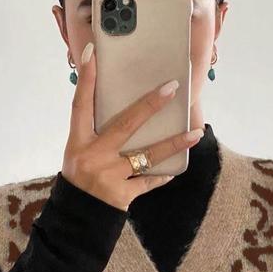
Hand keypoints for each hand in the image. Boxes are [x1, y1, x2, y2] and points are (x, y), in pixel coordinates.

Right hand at [61, 41, 203, 211]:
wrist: (77, 217)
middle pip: (125, 125)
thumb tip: (129, 111)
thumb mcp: (78, 152)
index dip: (86, 79)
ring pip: (147, 155)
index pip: (81, 104)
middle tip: (172, 88)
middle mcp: (92, 156)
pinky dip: (161, 176)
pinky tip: (175, 170)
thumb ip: (97, 133)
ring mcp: (108, 176)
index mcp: (78, 142)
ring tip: (196, 133)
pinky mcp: (122, 195)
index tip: (92, 54)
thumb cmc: (80, 178)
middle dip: (150, 105)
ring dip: (173, 143)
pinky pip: (148, 181)